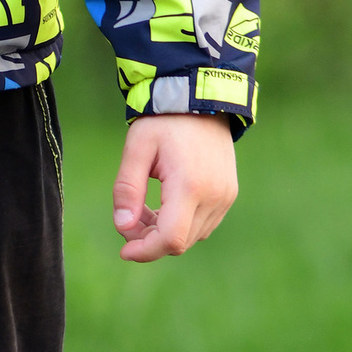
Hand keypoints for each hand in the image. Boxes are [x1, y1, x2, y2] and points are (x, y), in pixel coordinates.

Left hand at [112, 112, 237, 262]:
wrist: (200, 100)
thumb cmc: (164, 122)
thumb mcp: (137, 149)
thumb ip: (127, 190)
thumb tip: (123, 227)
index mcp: (190, 185)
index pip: (171, 239)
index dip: (146, 251)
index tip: (124, 251)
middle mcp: (214, 196)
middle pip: (180, 242)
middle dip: (149, 240)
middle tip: (129, 219)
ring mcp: (225, 197)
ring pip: (192, 237)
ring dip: (164, 233)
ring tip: (144, 208)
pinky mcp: (228, 195)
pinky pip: (203, 225)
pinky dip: (180, 225)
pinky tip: (163, 206)